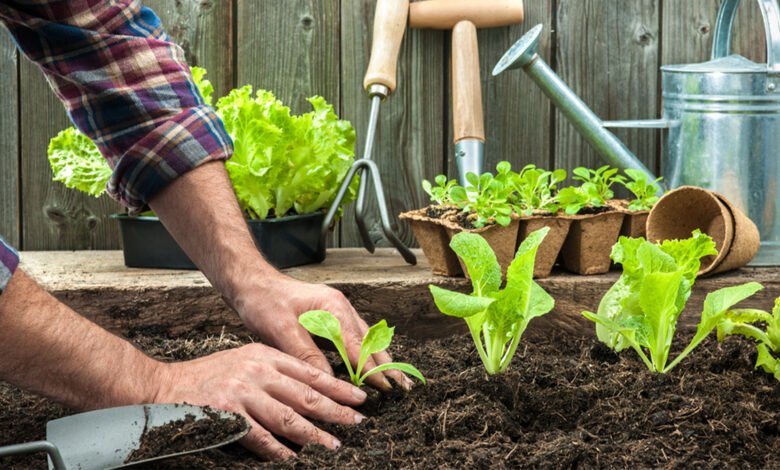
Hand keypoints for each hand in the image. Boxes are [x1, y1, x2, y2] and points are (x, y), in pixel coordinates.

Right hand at [153, 342, 366, 459]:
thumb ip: (274, 372)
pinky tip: (294, 459)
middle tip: (357, 422)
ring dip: (314, 434)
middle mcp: (257, 371)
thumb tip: (309, 393)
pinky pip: (261, 438)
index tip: (358, 398)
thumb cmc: (208, 376)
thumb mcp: (245, 361)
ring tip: (334, 445)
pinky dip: (280, 451)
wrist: (164, 386)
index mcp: (265, 355)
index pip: (310, 372)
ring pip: (289, 417)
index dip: (337, 386)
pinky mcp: (228, 415)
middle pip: (306, 394)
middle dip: (336, 410)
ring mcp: (243, 393)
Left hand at [234, 275, 413, 390]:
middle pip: (370, 340)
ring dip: (380, 359)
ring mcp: (337, 311)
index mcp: (333, 307)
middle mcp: (340, 307)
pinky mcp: (330, 316)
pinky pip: (355, 337)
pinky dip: (366, 352)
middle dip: (387, 364)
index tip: (385, 387)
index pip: (358, 345)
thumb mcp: (281, 330)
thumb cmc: (264, 301)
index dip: (372, 369)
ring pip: (366, 338)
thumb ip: (307, 355)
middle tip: (403, 387)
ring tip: (395, 379)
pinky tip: (371, 364)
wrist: (251, 282)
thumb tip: (328, 381)